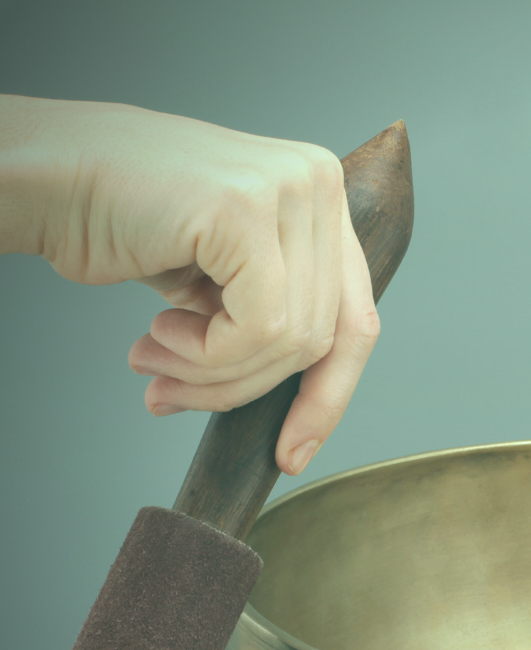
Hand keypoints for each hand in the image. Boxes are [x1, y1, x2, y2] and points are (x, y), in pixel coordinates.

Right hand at [2, 95, 378, 474]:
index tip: (292, 454)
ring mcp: (290, 190)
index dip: (327, 399)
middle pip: (325, 340)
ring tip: (154, 361)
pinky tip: (157, 332)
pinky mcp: (249, 211)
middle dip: (247, 389)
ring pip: (292, 344)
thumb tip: (307, 417)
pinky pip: (260, 331)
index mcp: (322, 197)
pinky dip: (207, 356)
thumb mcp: (221, 282)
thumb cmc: (118, 223)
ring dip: (214, 375)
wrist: (39, 178)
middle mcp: (318, 184)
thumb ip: (273, 321)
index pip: (355, 321)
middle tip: (174, 397)